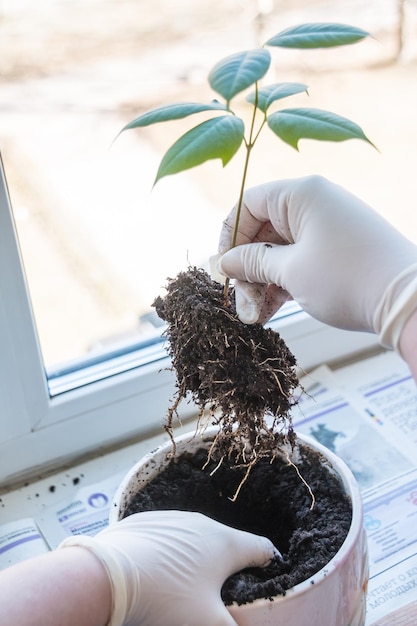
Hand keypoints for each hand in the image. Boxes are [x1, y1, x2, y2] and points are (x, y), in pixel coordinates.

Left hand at [59, 510, 276, 625]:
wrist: (110, 573)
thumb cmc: (165, 596)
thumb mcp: (207, 622)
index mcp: (226, 543)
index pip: (262, 548)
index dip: (269, 564)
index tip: (268, 578)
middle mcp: (205, 523)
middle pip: (230, 543)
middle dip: (232, 565)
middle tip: (225, 590)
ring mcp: (176, 518)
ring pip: (199, 538)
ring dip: (201, 557)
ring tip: (188, 583)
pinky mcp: (150, 520)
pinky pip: (172, 536)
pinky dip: (174, 551)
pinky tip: (160, 571)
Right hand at [217, 175, 416, 350]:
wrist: (406, 301)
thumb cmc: (348, 279)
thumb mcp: (290, 271)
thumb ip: (253, 262)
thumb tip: (226, 262)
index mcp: (302, 194)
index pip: (249, 203)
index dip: (230, 235)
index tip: (223, 267)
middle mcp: (315, 204)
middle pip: (263, 229)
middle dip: (247, 267)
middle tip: (240, 299)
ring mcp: (328, 228)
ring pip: (280, 249)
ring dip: (263, 281)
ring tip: (255, 314)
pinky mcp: (337, 250)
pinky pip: (299, 260)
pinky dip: (284, 282)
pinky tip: (271, 309)